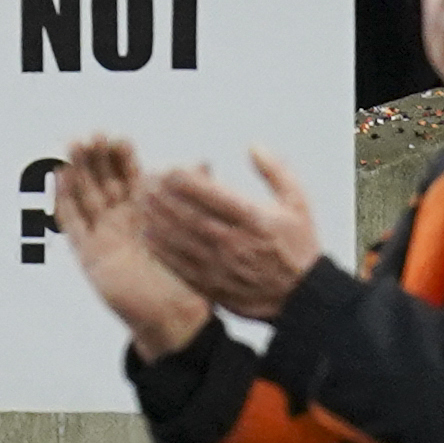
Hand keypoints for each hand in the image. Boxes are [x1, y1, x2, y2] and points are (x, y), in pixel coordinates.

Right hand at [55, 136, 211, 356]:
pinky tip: (60, 177)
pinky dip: (65, 200)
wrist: (174, 317)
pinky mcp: (89, 254)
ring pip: (86, 195)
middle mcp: (122, 218)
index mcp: (146, 209)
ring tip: (73, 146)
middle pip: (103, 179)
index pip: (129, 174)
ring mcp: (104, 234)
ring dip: (77, 171)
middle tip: (92, 136)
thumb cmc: (188, 276)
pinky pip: (73, 223)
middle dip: (97, 157)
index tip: (119, 138)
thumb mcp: (193, 232)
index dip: (122, 156)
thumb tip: (203, 160)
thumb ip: (193, 196)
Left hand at [134, 152, 323, 320]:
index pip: (212, 195)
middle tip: (144, 181)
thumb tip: (253, 145)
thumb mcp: (298, 202)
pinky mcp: (215, 287)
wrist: (303, 297)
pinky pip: (181, 267)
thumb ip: (275, 170)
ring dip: (157, 221)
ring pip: (181, 242)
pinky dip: (162, 251)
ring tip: (140, 203)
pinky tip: (147, 236)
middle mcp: (236, 243)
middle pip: (190, 217)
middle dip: (163, 197)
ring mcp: (223, 267)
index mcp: (255, 220)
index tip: (169, 169)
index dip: (186, 180)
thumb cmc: (299, 244)